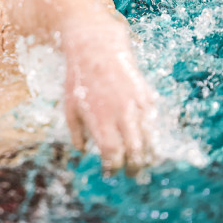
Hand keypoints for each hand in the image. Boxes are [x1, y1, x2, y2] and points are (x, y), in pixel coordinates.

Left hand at [60, 18, 155, 173]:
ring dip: (147, 154)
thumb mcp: (70, 107)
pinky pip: (152, 121)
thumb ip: (76, 132)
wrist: (96, 47)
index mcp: (101, 119)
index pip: (112, 154)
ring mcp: (136, 104)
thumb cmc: (79, 79)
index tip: (110, 172)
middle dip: (134, 167)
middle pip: (135, 151)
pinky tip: (146, 140)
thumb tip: (82, 151)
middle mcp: (121, 114)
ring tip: (142, 162)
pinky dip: (151, 134)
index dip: (113, 167)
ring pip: (149, 138)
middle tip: (131, 174)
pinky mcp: (146, 95)